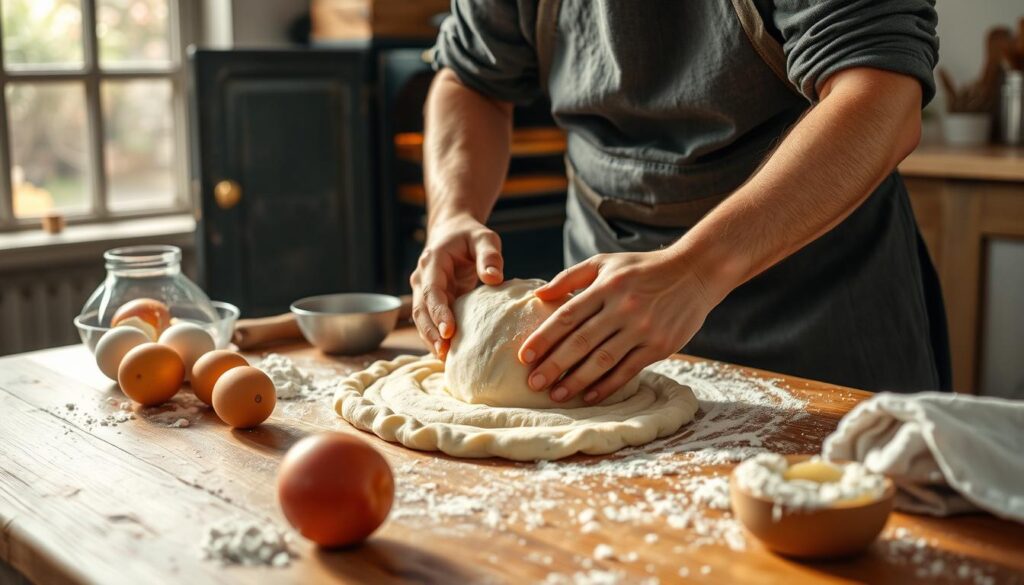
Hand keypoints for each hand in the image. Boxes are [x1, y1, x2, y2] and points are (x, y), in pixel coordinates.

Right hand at [410, 214, 503, 357]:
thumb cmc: (470, 236)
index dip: (438, 312)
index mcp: (433, 262)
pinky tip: (447, 355)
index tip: (448, 331)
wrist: (452, 232)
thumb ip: (489, 255)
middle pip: (420, 310)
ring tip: (445, 359)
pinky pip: (429, 322)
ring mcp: (422, 291)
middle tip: (445, 353)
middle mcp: (422, 278)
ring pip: (421, 319)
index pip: (432, 290)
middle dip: (431, 333)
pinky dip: (435, 338)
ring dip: (430, 339)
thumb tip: (494, 278)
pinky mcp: (430, 302)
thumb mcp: (484, 238)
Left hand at [518, 250, 723, 403]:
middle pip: (581, 342)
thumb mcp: (605, 262)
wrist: (695, 272)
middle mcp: (623, 308)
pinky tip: (589, 396)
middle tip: (533, 383)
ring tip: (556, 394)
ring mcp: (643, 329)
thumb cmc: (643, 268)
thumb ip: (570, 277)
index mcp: (606, 287)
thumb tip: (538, 295)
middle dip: (554, 365)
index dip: (544, 338)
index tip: (524, 356)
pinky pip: (628, 371)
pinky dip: (607, 386)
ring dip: (577, 381)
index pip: (567, 316)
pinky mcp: (660, 346)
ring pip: (603, 360)